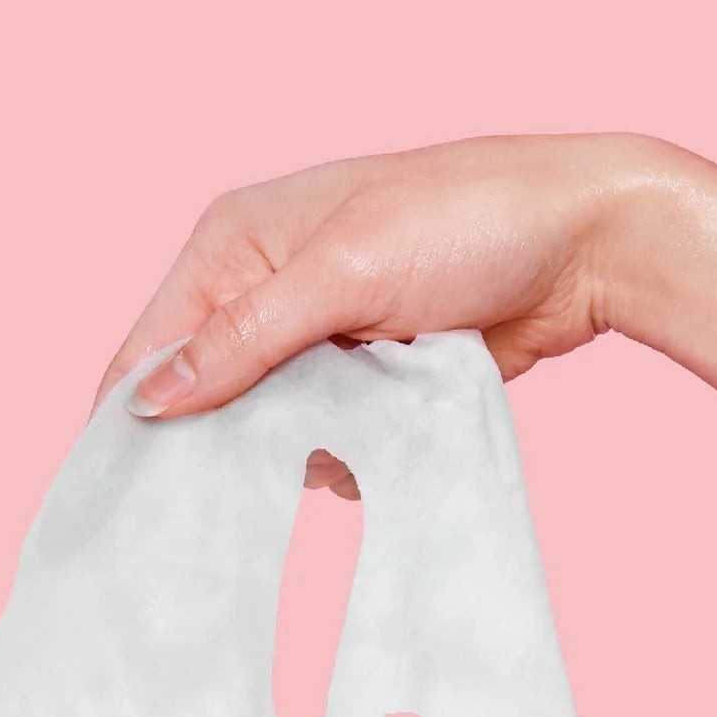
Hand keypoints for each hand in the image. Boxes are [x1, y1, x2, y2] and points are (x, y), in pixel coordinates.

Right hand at [96, 134, 671, 493]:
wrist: (585, 243)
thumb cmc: (466, 222)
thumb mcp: (343, 273)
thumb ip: (246, 339)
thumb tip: (149, 401)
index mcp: (238, 241)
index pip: (155, 340)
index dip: (137, 414)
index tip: (131, 495)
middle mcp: (271, 286)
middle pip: (212, 394)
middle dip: (235, 440)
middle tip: (261, 480)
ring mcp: (328, 335)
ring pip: (279, 426)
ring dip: (308, 446)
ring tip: (358, 431)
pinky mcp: (379, 374)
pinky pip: (339, 435)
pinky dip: (357, 449)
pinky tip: (388, 440)